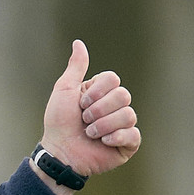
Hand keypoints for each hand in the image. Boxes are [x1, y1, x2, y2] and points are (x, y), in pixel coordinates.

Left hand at [39, 40, 140, 180]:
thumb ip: (75, 67)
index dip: (96, 92)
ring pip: (128, 114)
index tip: (80, 103)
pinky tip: (103, 142)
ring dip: (103, 125)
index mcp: (103, 92)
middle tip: (84, 120)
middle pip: (123, 95)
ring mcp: (123, 125)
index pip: (113, 79)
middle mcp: (115, 107)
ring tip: (90, 134)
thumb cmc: (59, 123)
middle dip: (98, 110)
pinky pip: (134, 134)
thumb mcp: (64, 90)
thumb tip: (78, 42)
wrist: (60, 152)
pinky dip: (116, 137)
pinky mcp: (127, 144)